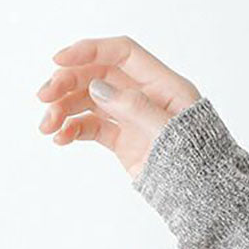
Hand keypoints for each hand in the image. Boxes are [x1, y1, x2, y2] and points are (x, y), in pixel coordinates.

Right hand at [37, 36, 200, 178]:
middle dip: (67, 82)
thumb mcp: (171, 131)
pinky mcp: (123, 141)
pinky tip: (60, 138)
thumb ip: (136, 107)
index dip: (89, 51)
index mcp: (163, 84)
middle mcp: (145, 96)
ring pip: (89, 102)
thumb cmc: (199, 162)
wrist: (205, 198)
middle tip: (44, 97)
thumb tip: (97, 87)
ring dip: (63, 109)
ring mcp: (132, 118)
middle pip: (98, 75)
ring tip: (46, 127)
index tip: (59, 59)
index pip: (122, 53)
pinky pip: (92, 128)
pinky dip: (73, 130)